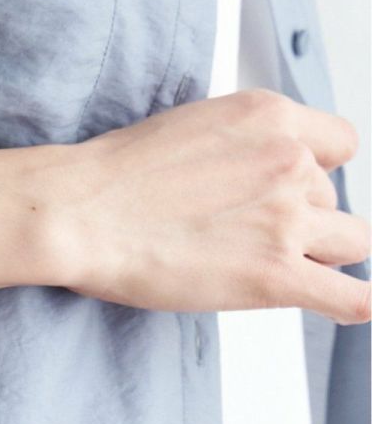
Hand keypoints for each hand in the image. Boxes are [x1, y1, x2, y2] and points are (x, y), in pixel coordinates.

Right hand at [51, 88, 370, 325]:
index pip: (339, 142)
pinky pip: (354, 300)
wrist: (79, 211)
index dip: (315, 167)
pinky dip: (353, 306)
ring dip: (319, 254)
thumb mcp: (193, 125)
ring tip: (271, 261)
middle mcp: (289, 160)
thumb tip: (262, 177)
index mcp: (267, 116)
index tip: (287, 185)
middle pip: (334, 198)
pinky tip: (340, 307)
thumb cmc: (116, 173)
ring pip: (352, 242)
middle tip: (245, 229)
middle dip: (302, 215)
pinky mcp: (278, 276)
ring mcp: (287, 220)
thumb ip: (243, 144)